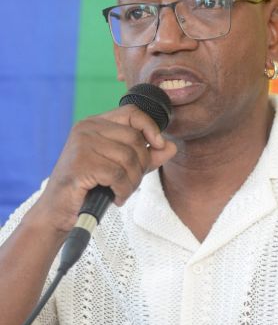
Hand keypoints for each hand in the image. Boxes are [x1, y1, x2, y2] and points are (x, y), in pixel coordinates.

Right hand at [30, 104, 176, 236]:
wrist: (58, 211)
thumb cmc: (90, 187)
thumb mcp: (122, 167)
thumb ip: (147, 156)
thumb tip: (171, 146)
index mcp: (96, 123)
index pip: (132, 112)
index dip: (150, 126)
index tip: (159, 144)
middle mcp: (87, 128)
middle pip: (135, 139)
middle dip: (141, 165)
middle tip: (131, 182)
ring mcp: (82, 144)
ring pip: (129, 158)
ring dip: (132, 181)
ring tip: (122, 191)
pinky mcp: (81, 163)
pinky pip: (118, 174)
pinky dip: (123, 190)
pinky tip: (115, 197)